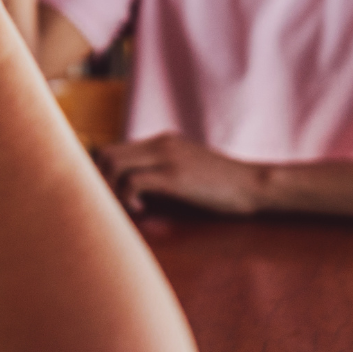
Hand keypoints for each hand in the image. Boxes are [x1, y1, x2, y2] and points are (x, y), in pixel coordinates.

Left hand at [93, 134, 265, 216]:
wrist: (254, 184)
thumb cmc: (222, 185)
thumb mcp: (188, 168)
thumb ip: (163, 170)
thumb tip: (134, 190)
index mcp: (161, 141)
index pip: (113, 148)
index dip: (102, 174)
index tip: (106, 196)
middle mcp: (160, 143)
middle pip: (105, 153)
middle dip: (98, 182)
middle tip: (109, 206)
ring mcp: (167, 157)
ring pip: (113, 164)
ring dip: (109, 190)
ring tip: (123, 208)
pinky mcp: (175, 176)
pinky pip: (133, 182)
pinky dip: (128, 198)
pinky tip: (141, 210)